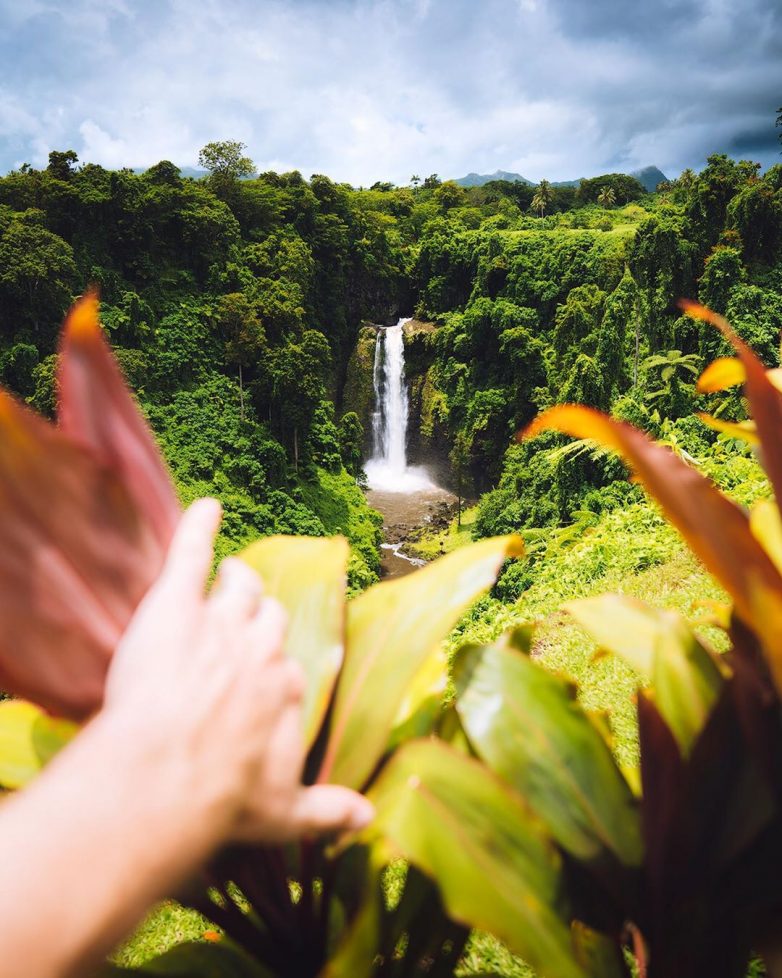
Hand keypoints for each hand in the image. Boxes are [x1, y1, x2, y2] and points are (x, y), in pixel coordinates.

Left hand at [102, 498, 372, 848]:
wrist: (170, 775)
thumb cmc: (225, 797)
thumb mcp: (283, 816)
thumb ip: (326, 811)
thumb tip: (370, 820)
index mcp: (286, 687)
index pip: (290, 667)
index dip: (273, 672)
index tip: (264, 679)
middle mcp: (262, 648)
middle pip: (271, 618)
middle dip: (262, 619)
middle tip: (244, 623)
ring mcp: (222, 621)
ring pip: (240, 587)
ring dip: (238, 581)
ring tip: (230, 576)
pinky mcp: (178, 603)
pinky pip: (191, 554)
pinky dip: (198, 527)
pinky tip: (205, 506)